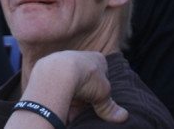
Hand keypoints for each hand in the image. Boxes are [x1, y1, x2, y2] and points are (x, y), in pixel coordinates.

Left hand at [6, 51, 127, 127]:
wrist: (58, 72)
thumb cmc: (86, 79)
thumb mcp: (103, 94)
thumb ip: (111, 106)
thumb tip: (124, 117)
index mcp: (98, 58)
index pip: (103, 74)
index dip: (100, 89)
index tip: (97, 100)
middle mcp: (81, 55)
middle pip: (85, 78)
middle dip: (85, 93)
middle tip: (83, 106)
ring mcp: (65, 58)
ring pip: (70, 80)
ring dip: (71, 93)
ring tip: (70, 107)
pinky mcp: (50, 66)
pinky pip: (56, 81)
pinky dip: (58, 92)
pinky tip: (59, 101)